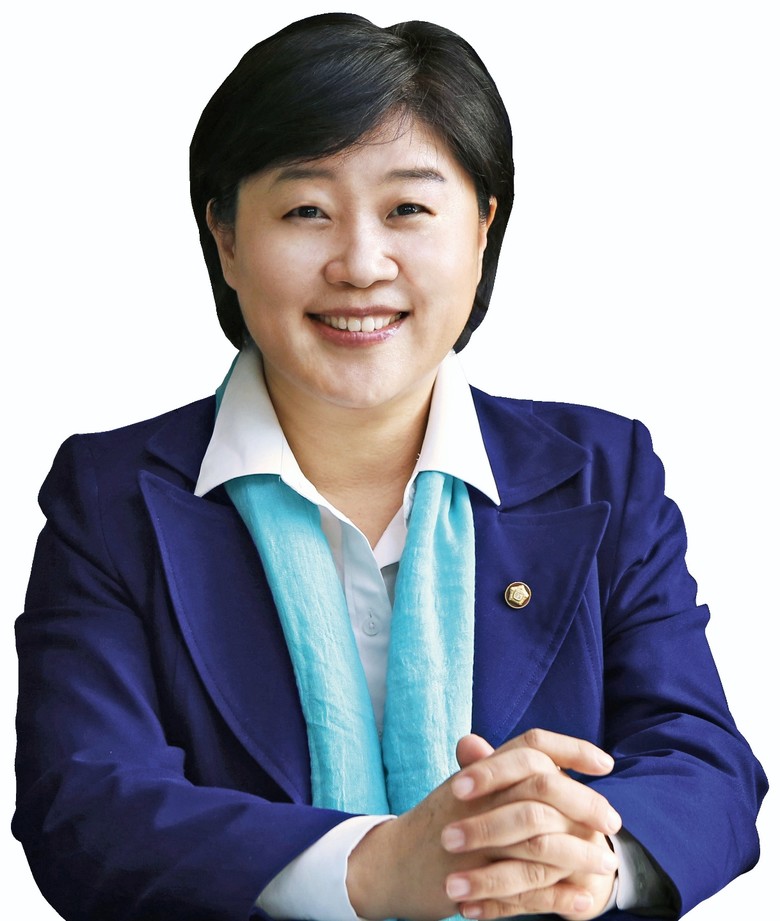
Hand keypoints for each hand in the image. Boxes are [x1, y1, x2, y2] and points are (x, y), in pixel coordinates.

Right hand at [347, 729, 619, 920]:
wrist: (389, 866)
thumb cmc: (432, 824)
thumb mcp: (464, 789)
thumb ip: (500, 770)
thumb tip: (544, 755)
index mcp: (479, 773)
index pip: (531, 745)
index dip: (571, 748)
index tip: (606, 764)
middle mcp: (477, 799)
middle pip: (541, 788)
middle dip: (584, 803)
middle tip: (613, 822)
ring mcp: (473, 840)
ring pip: (539, 841)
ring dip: (579, 854)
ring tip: (605, 865)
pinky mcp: (472, 882)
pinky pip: (525, 890)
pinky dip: (559, 897)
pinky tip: (582, 900)